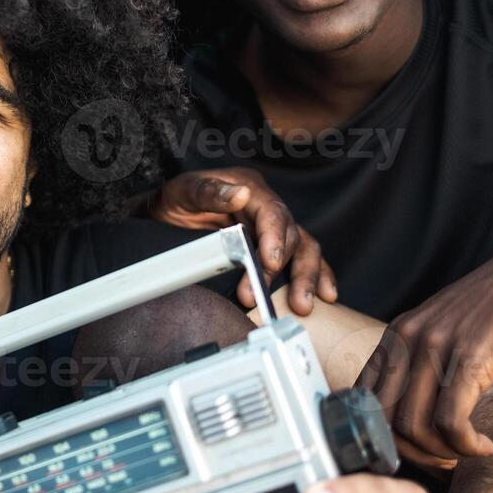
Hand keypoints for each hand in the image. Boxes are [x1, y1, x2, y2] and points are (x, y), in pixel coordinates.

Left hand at [150, 167, 336, 314]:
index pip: (272, 212)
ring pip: (303, 248)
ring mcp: (271, 226)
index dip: (275, 239)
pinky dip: (316, 275)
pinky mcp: (273, 244)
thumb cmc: (179, 197)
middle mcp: (266, 206)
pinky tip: (324, 295)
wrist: (168, 208)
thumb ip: (210, 192)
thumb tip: (240, 194)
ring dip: (306, 277)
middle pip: (291, 235)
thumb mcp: (186, 190)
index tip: (272, 263)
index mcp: (250, 187)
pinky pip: (302, 257)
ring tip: (302, 305)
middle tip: (280, 294)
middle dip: (289, 269)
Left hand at [357, 209, 492, 458]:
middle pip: (384, 418)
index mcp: (399, 331)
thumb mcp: (450, 323)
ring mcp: (438, 346)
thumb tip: (416, 399)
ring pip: (414, 426)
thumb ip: (427, 353)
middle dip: (411, 452)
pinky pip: (451, 421)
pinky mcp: (473, 357)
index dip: (382, 433)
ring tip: (465, 452)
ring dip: (440, 454)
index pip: (363, 396)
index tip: (413, 448)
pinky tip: (483, 446)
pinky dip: (464, 446)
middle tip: (443, 460)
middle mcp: (409, 337)